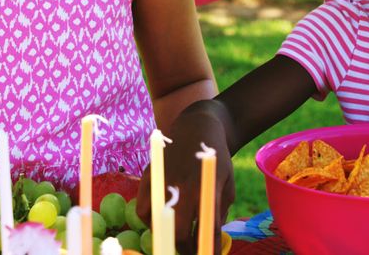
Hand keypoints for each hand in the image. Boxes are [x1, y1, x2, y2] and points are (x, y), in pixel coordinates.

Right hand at [136, 101, 234, 254]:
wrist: (197, 127)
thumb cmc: (216, 159)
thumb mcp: (226, 185)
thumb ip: (218, 211)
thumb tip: (209, 239)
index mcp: (206, 189)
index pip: (206, 230)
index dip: (207, 248)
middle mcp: (183, 187)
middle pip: (179, 233)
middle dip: (185, 249)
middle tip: (189, 252)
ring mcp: (163, 181)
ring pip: (157, 223)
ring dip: (166, 236)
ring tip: (175, 239)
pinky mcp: (148, 176)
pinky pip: (141, 209)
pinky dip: (149, 221)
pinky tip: (160, 221)